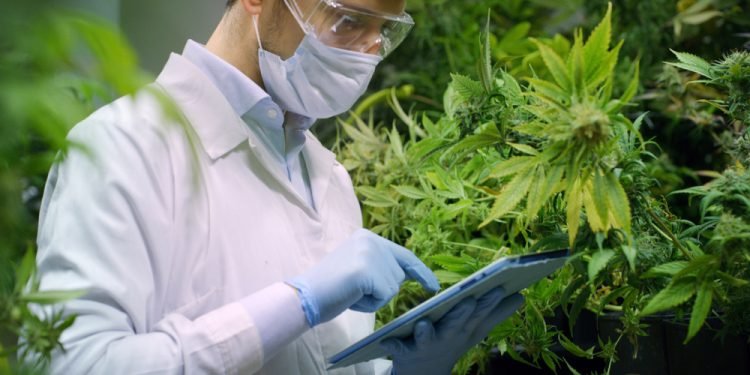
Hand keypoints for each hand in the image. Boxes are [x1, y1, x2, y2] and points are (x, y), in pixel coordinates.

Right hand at [287, 228, 439, 326]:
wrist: (305, 296)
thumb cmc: (329, 288)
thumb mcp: (357, 267)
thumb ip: (378, 265)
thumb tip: (404, 275)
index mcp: (368, 237)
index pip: (403, 255)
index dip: (420, 271)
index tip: (433, 285)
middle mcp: (371, 240)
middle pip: (398, 275)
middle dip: (381, 290)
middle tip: (353, 290)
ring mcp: (370, 253)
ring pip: (392, 288)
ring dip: (374, 298)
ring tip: (351, 293)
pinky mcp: (367, 270)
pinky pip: (384, 296)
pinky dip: (369, 304)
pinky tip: (351, 297)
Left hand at [380, 287, 523, 374]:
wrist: (425, 372)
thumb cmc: (451, 342)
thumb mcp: (475, 330)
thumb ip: (496, 313)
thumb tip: (522, 297)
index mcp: (465, 329)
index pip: (480, 313)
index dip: (490, 301)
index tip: (501, 286)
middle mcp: (449, 337)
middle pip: (457, 323)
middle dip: (463, 312)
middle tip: (471, 299)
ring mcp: (428, 345)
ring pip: (428, 337)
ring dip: (427, 332)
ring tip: (425, 323)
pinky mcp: (406, 351)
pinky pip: (399, 347)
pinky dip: (394, 344)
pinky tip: (388, 339)